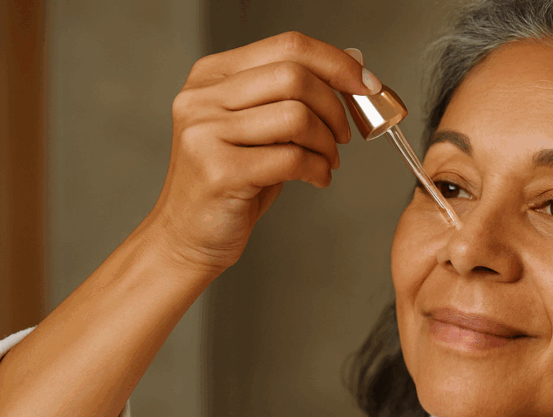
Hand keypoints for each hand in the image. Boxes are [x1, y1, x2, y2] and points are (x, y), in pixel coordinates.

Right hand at [145, 31, 378, 273]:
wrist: (187, 234)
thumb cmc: (229, 182)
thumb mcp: (254, 128)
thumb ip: (288, 98)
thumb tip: (350, 72)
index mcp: (212, 75)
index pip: (287, 46)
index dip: (336, 63)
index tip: (365, 84)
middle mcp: (202, 98)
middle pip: (295, 76)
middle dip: (335, 107)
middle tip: (343, 135)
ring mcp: (206, 133)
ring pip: (297, 117)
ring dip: (327, 143)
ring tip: (326, 160)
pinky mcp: (221, 171)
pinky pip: (292, 158)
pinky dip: (318, 169)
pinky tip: (316, 178)